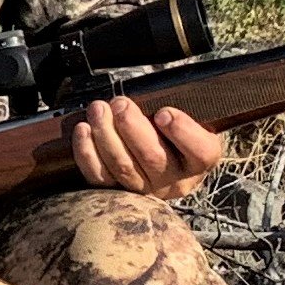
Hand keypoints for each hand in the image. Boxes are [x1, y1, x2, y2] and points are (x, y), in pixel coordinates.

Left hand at [69, 98, 224, 199]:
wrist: (162, 158)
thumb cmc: (175, 132)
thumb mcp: (192, 118)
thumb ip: (181, 106)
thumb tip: (152, 92)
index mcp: (200, 160)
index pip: (200, 152)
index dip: (181, 132)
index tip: (163, 113)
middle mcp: (175, 181)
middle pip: (153, 158)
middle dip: (132, 127)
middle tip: (120, 103)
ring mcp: (146, 190)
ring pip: (123, 166)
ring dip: (106, 134)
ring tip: (98, 109)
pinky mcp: (118, 192)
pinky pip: (100, 177)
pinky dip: (87, 153)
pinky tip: (83, 130)